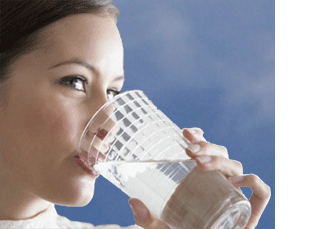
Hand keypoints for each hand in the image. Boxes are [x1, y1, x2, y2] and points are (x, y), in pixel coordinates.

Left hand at [128, 128, 270, 228]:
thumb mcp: (162, 225)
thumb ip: (147, 218)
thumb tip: (132, 202)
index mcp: (202, 178)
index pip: (206, 149)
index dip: (199, 137)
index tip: (184, 132)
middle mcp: (220, 181)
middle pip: (221, 153)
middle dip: (206, 147)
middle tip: (189, 150)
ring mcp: (235, 193)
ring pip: (236, 166)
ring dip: (220, 160)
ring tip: (200, 164)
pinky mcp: (247, 209)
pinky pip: (261, 192)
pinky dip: (254, 182)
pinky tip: (236, 181)